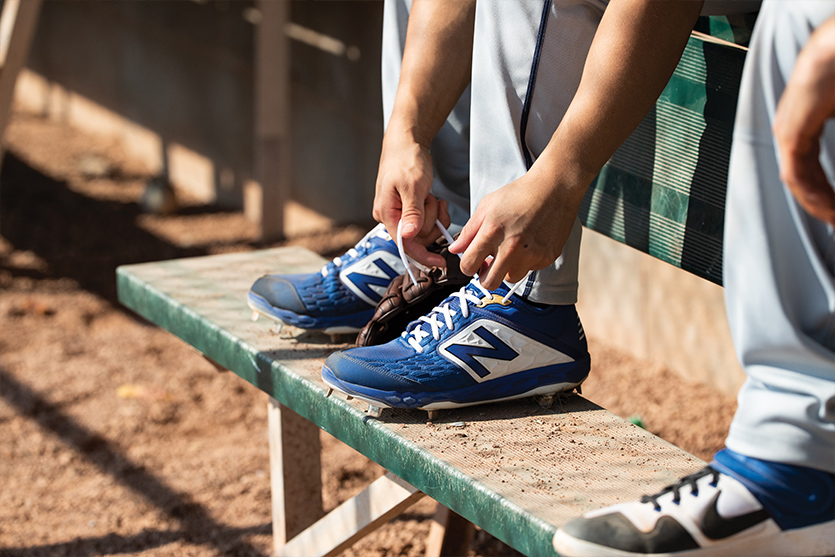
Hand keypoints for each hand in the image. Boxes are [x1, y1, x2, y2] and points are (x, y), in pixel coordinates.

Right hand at [372, 131, 449, 266]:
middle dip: (431, 222)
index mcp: (386, 213)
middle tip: (432, 200)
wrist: (406, 142)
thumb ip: (412, 213)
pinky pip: (425, 220)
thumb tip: (408, 236)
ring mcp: (399, 213)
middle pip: (417, 238)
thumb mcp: (413, 186)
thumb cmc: (406, 159)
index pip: (404, 244)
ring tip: (430, 195)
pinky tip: (433, 198)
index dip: (423, 255)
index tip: (440, 263)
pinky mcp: (408, 209)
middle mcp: (390, 216)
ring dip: (433, 215)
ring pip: (423, 229)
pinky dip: (434, 212)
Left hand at [449, 168, 584, 289]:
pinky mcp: (546, 258)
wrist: (554, 189)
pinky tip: (527, 244)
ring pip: (510, 279)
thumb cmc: (520, 194)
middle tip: (488, 265)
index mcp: (493, 232)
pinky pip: (529, 270)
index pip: (468, 265)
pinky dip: (525, 262)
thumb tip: (455, 249)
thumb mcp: (487, 206)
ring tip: (510, 251)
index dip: (467, 266)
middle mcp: (512, 247)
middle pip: (489, 283)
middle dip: (484, 276)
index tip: (472, 262)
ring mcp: (531, 255)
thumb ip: (468, 231)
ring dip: (506, 269)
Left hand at [773, 16, 834, 226]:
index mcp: (804, 126)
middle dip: (822, 205)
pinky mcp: (789, 134)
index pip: (810, 170)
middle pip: (802, 180)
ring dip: (818, 205)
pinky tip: (830, 209)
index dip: (825, 194)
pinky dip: (813, 195)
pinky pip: (796, 175)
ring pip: (798, 183)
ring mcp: (787, 133)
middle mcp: (791, 132)